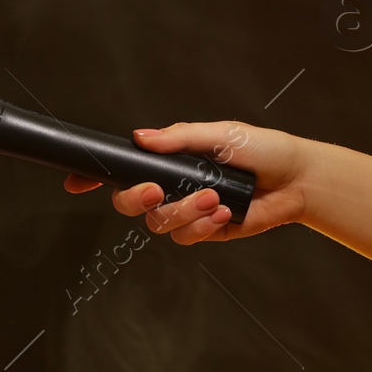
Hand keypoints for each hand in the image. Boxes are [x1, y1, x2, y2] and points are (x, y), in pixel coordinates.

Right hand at [63, 121, 309, 244]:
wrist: (296, 180)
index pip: (121, 170)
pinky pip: (186, 237)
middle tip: (155, 190)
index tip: (74, 182)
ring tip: (215, 198)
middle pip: (127, 202)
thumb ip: (178, 138)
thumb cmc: (261, 149)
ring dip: (184, 211)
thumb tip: (140, 137)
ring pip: (158, 223)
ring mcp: (184, 211)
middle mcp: (170, 187)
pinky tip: (225, 212)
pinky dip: (203, 225)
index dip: (93, 178)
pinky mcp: (204, 231)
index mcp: (167, 161)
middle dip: (135, 199)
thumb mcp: (217, 134)